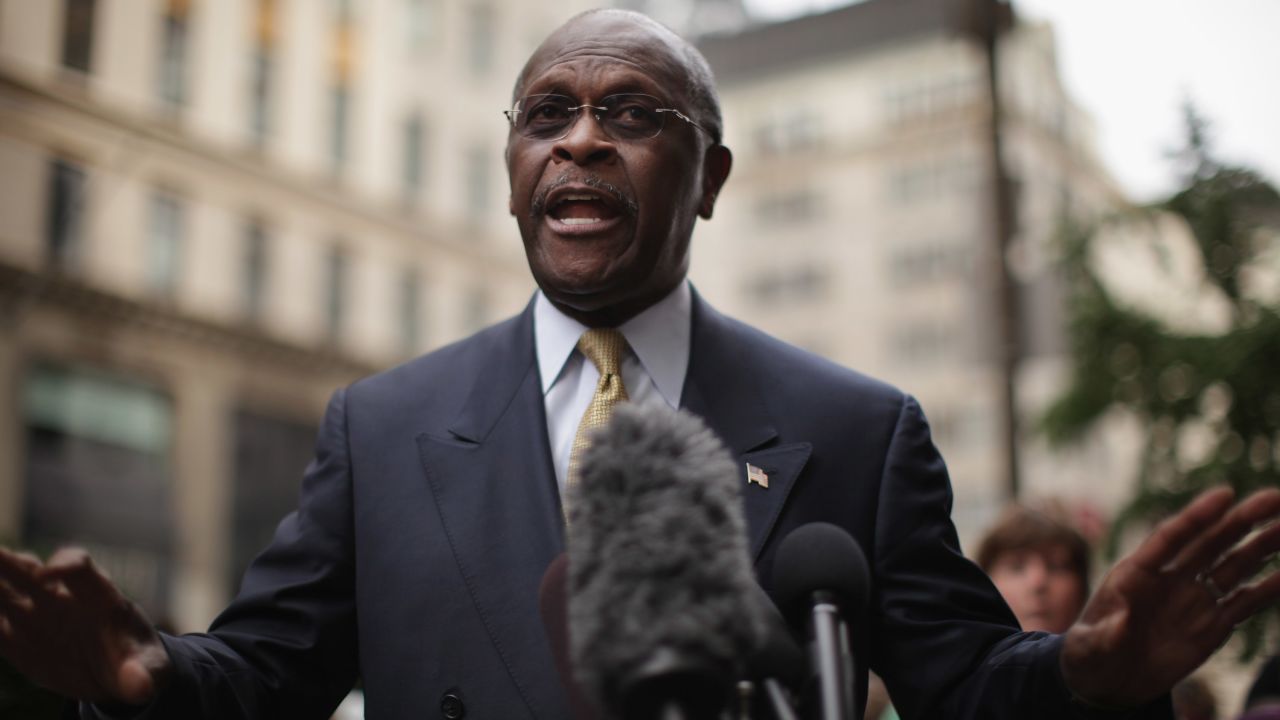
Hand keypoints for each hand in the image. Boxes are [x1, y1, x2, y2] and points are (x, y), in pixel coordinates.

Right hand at [0, 546, 170, 704]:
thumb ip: (143, 676)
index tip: (46, 577)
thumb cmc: (138, 662)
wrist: (118, 675)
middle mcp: (63, 598)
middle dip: (4, 560)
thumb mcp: (149, 671)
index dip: (64, 566)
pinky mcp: (21, 639)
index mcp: (99, 597)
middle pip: (29, 570)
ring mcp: (39, 616)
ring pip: (4, 591)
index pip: (79, 568)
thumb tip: (141, 688)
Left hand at [1061, 487, 1279, 707]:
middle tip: (1274, 497)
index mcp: (1135, 574)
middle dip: (1241, 520)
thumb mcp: (1086, 647)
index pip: (1170, 537)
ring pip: (1233, 567)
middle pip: (1210, 543)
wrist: (1108, 684)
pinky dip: (1266, 589)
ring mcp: (1193, 601)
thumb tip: (1119, 621)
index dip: (1197, 516)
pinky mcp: (1212, 626)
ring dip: (1261, 546)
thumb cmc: (1088, 658)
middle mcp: (1169, 580)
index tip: (1226, 494)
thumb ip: (1102, 635)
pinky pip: (1243, 603)